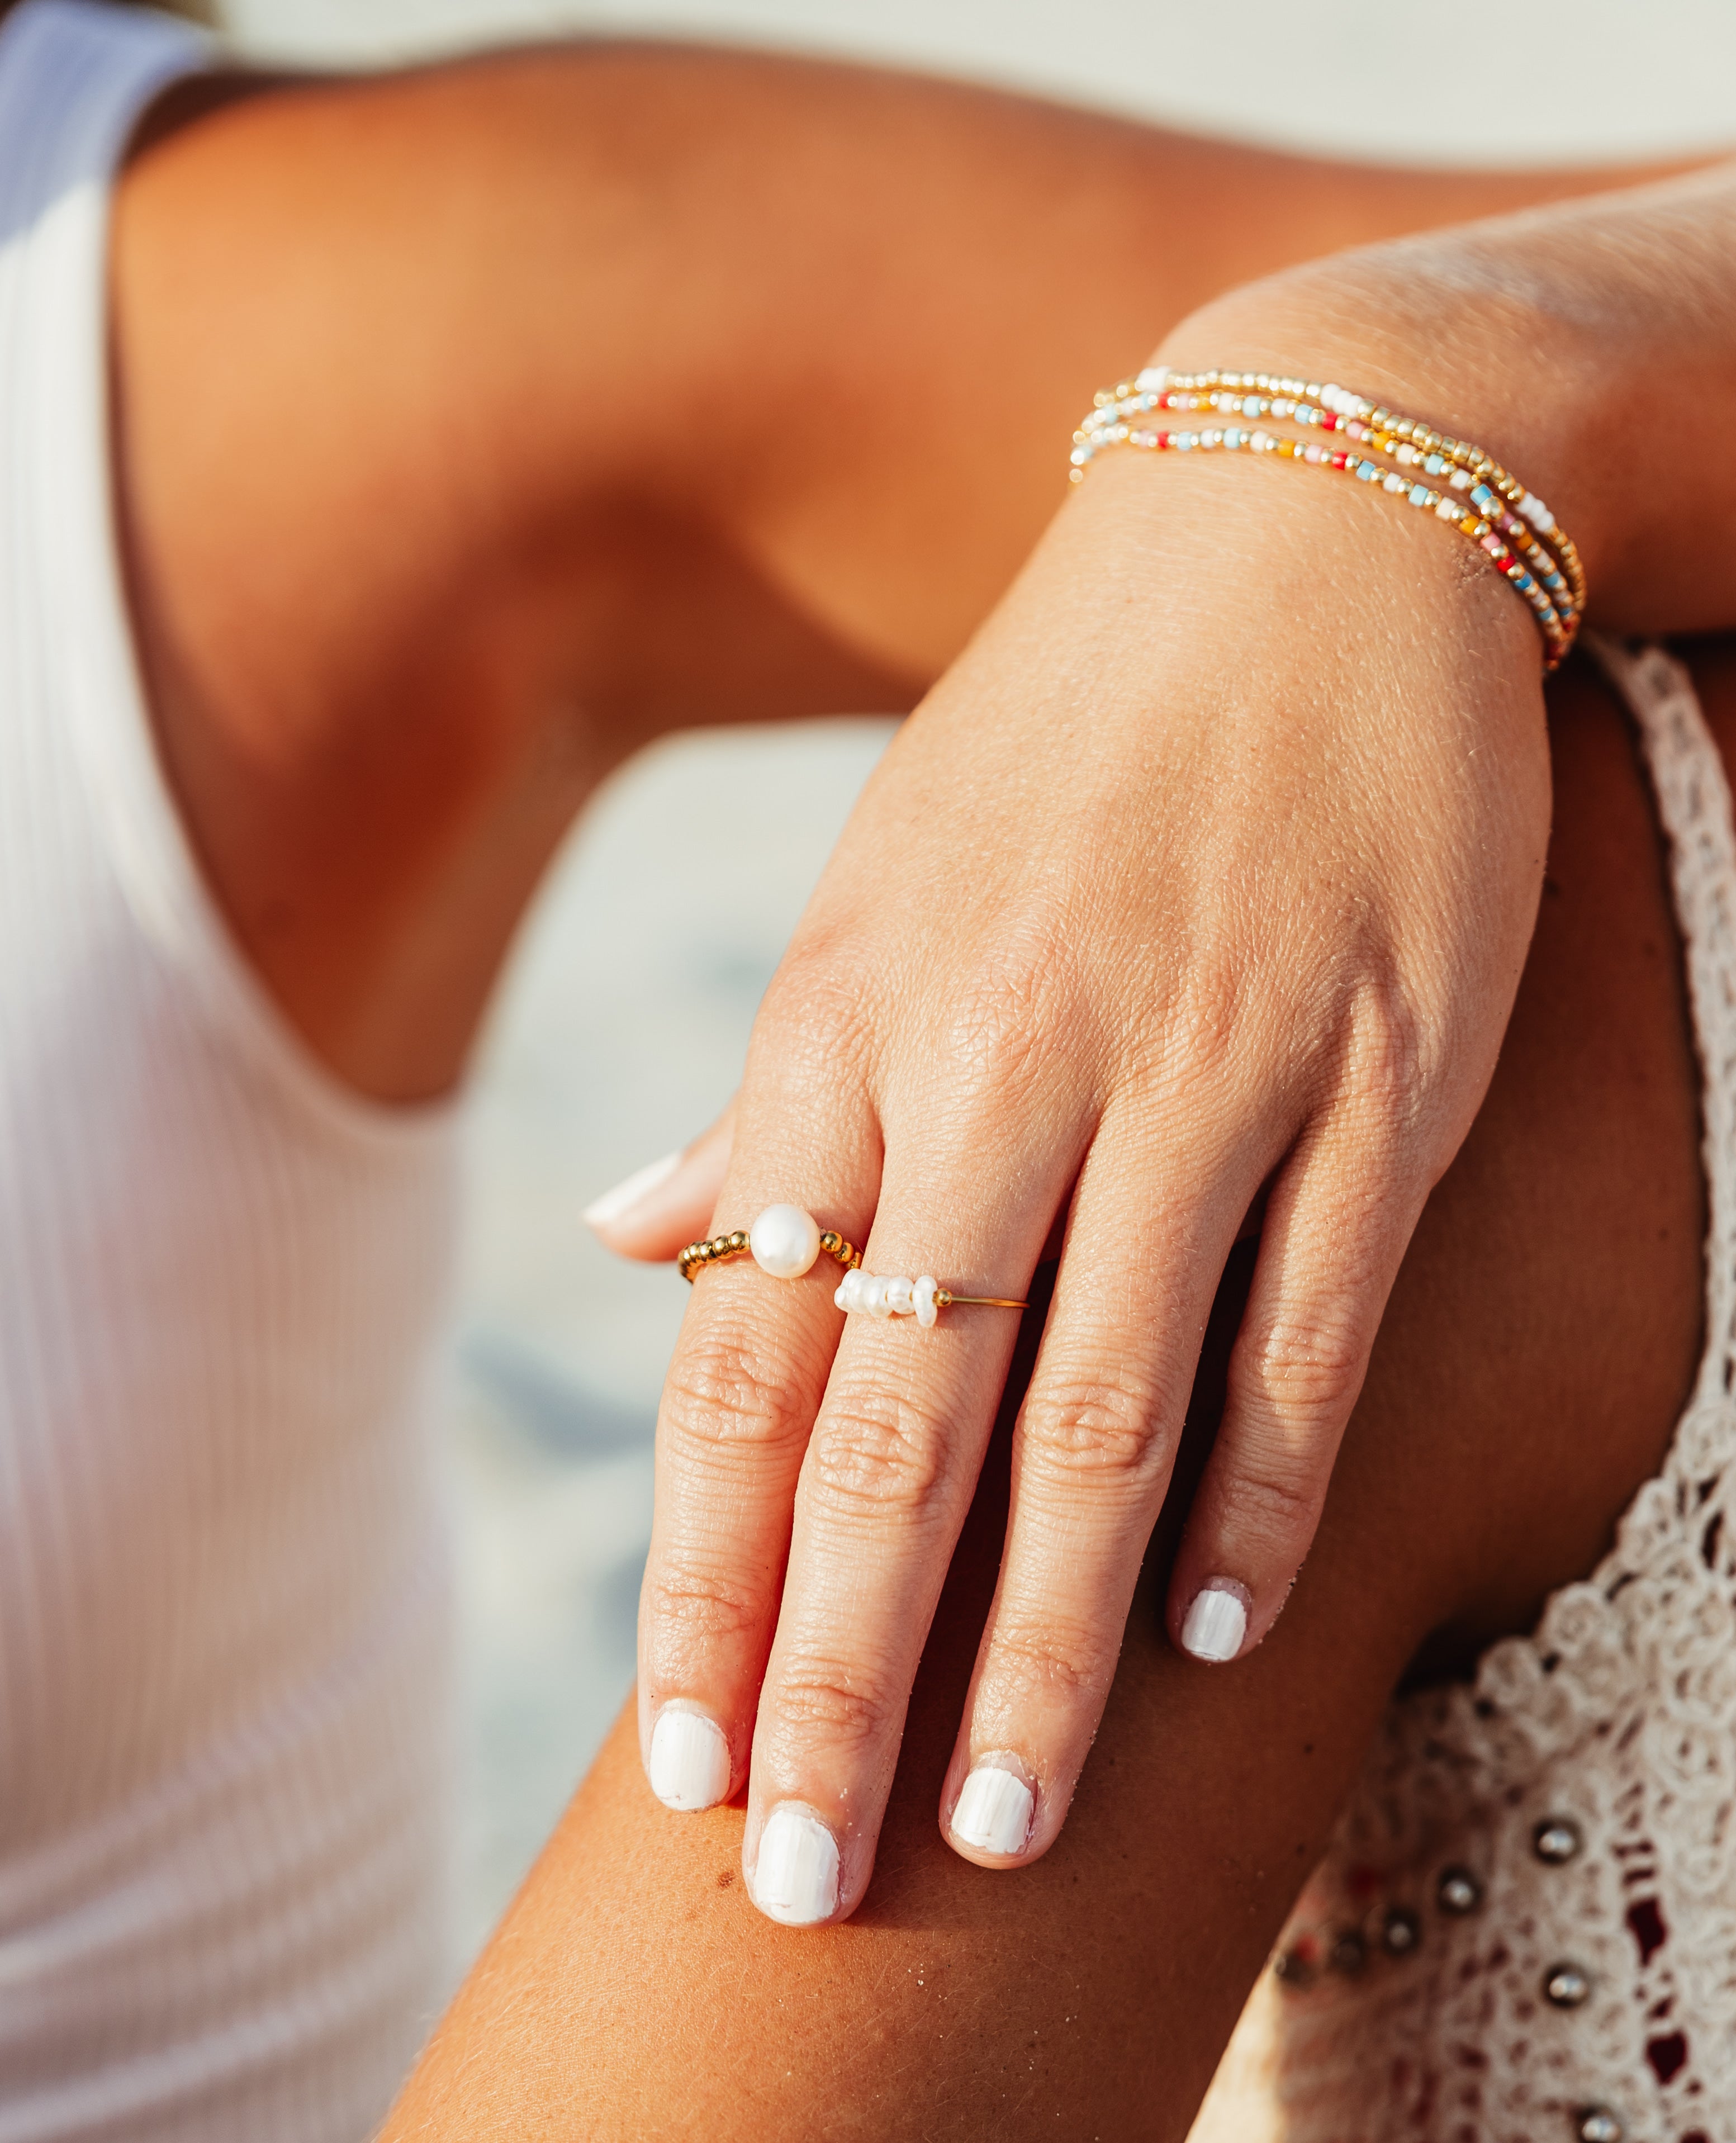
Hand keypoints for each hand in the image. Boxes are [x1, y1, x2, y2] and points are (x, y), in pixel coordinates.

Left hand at [598, 436, 1547, 1922]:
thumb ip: (765, 1095)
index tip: (677, 1762)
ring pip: (1101, 1411)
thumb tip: (620, 1237)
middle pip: (897, 1427)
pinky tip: (1213, 1631)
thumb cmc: (1062, 736)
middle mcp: (1004, 1060)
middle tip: (816, 1881)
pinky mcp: (1374, 1066)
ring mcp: (1201, 1066)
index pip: (741, 1355)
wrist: (1299, 515)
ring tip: (1011, 1821)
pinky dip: (1253, 1491)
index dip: (703, 1576)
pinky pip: (1302, 1323)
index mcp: (849, 1021)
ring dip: (1050, 1641)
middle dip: (848, 1671)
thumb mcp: (868, 886)